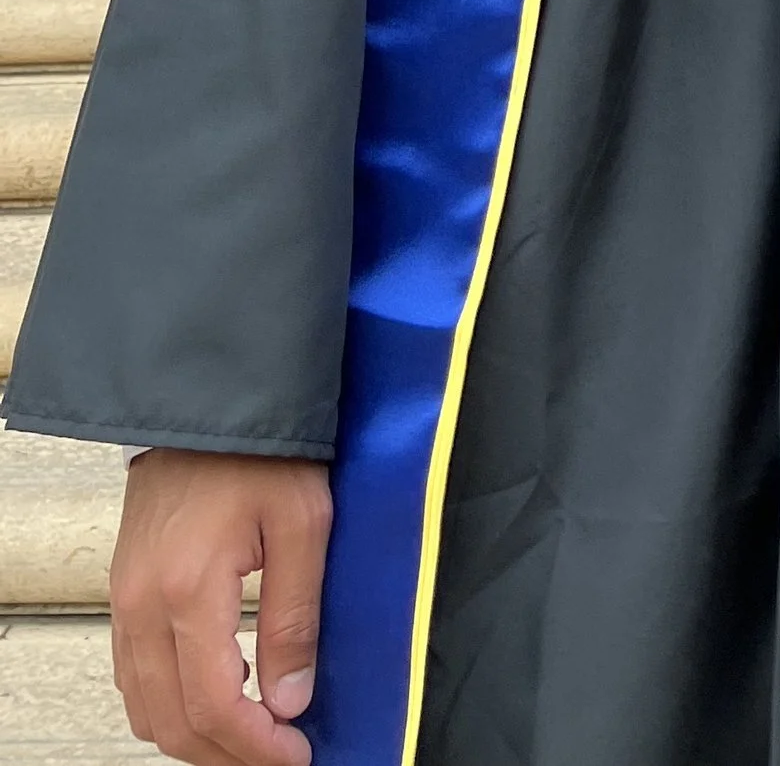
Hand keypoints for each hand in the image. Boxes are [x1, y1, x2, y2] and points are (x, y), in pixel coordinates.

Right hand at [109, 451, 330, 765]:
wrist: (205, 399)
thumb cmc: (261, 451)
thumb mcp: (303, 523)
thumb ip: (294, 616)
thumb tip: (291, 700)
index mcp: (188, 591)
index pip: (212, 706)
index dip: (255, 746)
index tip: (296, 754)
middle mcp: (142, 607)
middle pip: (171, 722)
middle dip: (226, 753)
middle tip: (278, 753)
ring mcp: (125, 602)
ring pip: (145, 708)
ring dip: (196, 733)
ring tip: (254, 730)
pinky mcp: (124, 593)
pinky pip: (134, 677)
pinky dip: (171, 703)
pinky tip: (218, 692)